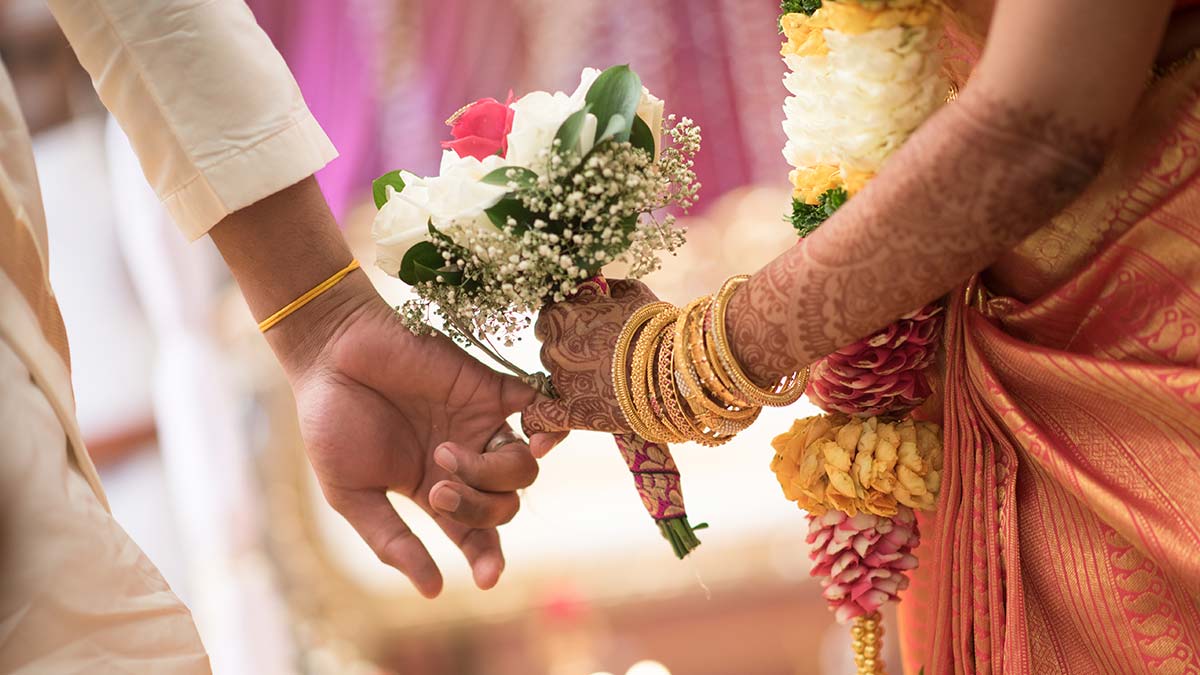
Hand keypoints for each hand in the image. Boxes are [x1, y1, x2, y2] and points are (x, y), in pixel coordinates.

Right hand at [273, 273, 539, 597]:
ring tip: (445, 453)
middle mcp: (465, 462)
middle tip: (436, 489)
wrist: (331, 353)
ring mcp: (481, 424)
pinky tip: (543, 437)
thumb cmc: (331, 422)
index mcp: (433, 491)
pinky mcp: (491, 388)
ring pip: (525, 468)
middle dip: (478, 509)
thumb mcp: (352, 493)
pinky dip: (553, 425)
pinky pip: (542, 409)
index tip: (486, 578)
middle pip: (505, 506)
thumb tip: (432, 592)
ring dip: (492, 474)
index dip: (488, 558)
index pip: (476, 535)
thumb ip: (391, 540)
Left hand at [521, 279, 659, 448]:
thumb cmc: (657, 327)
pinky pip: (540, 418)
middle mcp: (556, 345)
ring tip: (599, 377)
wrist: (674, 368)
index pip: (551, 314)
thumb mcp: (634, 294)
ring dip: (567, 374)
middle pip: (549, 344)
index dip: (568, 320)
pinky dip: (538, 422)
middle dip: (567, 346)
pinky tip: (542, 427)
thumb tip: (600, 286)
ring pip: (551, 375)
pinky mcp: (572, 412)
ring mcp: (561, 380)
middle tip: (596, 352)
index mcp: (566, 314)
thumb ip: (609, 288)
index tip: (586, 326)